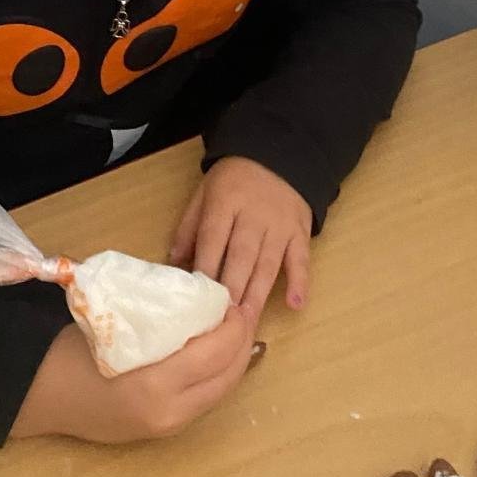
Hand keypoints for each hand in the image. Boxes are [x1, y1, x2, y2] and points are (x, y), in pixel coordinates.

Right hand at [11, 305, 256, 441]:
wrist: (42, 396)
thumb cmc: (72, 351)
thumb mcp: (119, 323)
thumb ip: (162, 316)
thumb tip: (200, 296)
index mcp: (156, 384)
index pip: (216, 353)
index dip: (235, 325)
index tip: (235, 300)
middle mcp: (169, 412)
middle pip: (227, 377)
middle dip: (243, 343)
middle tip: (242, 312)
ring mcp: (166, 427)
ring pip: (220, 393)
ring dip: (234, 361)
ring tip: (234, 331)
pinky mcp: (162, 433)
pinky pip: (204, 402)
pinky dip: (217, 377)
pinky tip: (215, 356)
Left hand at [168, 156, 311, 319]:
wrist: (278, 154)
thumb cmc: (234, 180)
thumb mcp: (205, 192)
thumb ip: (190, 226)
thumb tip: (175, 264)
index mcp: (225, 203)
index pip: (213, 238)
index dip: (206, 267)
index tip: (199, 299)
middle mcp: (254, 215)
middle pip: (241, 255)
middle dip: (232, 288)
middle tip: (223, 322)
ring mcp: (280, 224)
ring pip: (268, 263)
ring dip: (258, 294)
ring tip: (248, 322)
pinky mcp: (300, 231)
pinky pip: (301, 258)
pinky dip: (300, 281)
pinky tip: (295, 304)